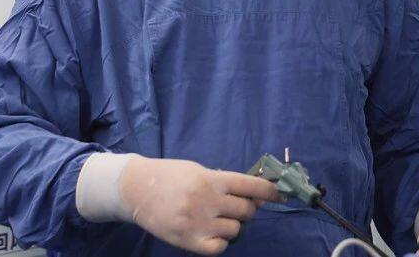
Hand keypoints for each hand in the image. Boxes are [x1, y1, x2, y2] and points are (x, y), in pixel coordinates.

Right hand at [119, 157, 281, 254]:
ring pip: (235, 230)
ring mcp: (197, 222)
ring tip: (218, 219)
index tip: (282, 195)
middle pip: (247, 210)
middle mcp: (207, 200)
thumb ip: (224, 182)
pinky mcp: (187, 241)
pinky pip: (219, 248)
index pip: (252, 186)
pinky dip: (220, 242)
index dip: (270, 192)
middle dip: (248, 209)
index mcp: (212, 179)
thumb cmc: (171, 176)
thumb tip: (254, 194)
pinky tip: (211, 233)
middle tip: (237, 207)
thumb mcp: (199, 171)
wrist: (136, 189)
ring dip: (232, 226)